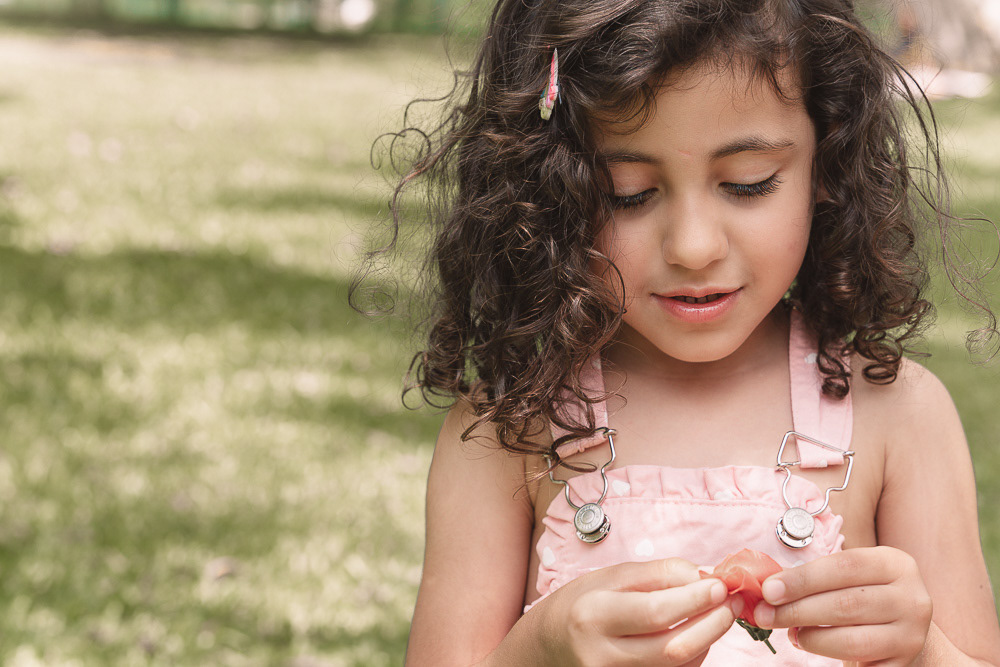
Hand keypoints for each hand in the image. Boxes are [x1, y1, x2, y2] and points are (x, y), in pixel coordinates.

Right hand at [529, 558, 738, 666]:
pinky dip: (693, 656)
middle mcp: (601, 654)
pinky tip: (693, 634)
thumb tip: (703, 575)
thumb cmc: (583, 604)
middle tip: (728, 604)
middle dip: (711, 624)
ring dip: (706, 640)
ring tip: (714, 614)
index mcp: (593, 614)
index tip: (718, 584)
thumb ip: (658, 573)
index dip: (695, 600)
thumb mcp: (611, 577)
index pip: (655, 612)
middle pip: (672, 648)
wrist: (549, 645)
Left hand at [752, 546, 932, 665]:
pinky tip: (808, 645)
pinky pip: (862, 665)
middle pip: (846, 604)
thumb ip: (813, 577)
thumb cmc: (860, 595)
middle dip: (797, 610)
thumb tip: (768, 588)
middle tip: (764, 615)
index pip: (843, 567)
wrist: (897, 630)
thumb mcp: (845, 577)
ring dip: (811, 637)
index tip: (768, 590)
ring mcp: (912, 634)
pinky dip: (827, 656)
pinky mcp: (905, 664)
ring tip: (791, 633)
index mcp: (894, 564)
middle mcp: (912, 597)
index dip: (802, 578)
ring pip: (852, 640)